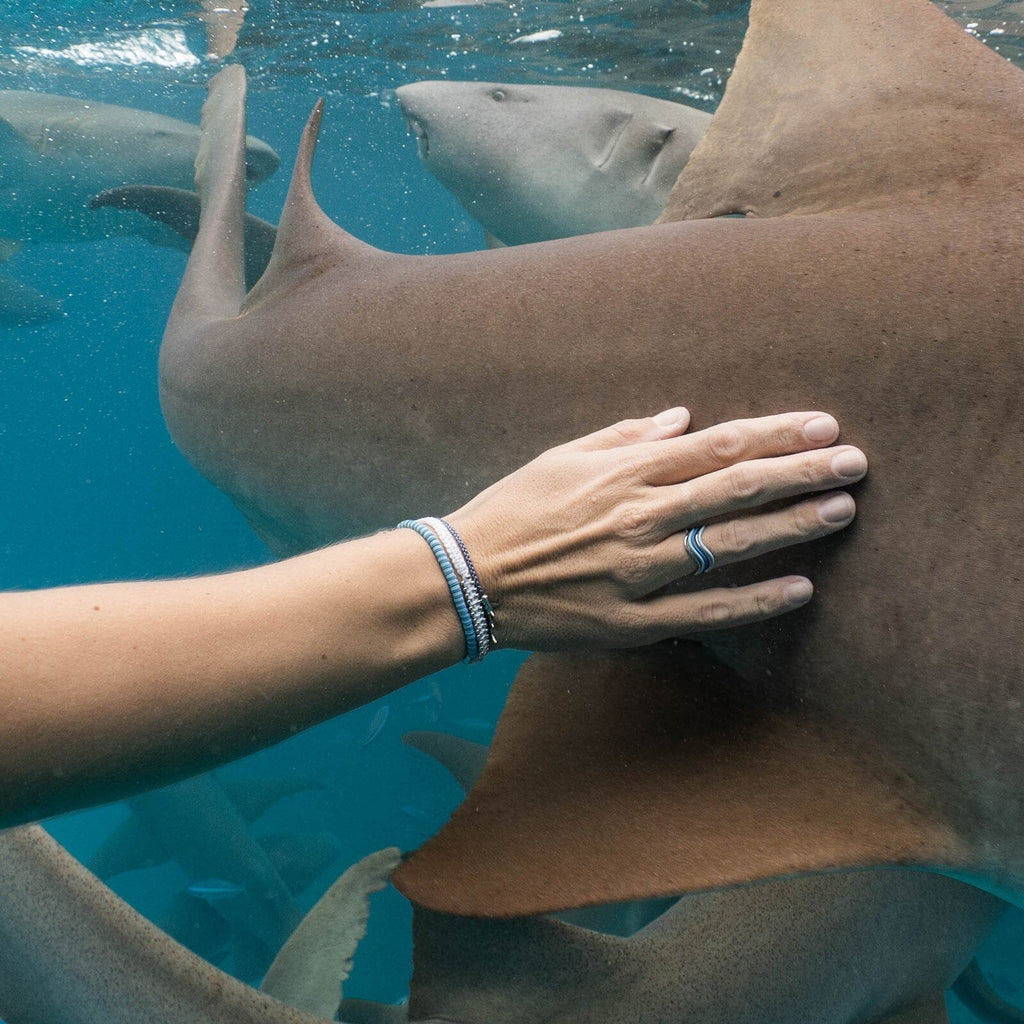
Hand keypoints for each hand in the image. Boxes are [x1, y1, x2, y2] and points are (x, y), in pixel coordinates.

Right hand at [446, 407, 864, 649]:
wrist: (466, 579)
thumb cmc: (511, 511)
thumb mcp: (561, 458)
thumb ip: (624, 436)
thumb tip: (681, 418)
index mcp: (624, 472)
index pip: (716, 445)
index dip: (774, 434)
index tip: (821, 425)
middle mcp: (639, 517)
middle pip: (736, 489)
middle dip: (801, 472)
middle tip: (853, 462)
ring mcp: (639, 572)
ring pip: (730, 545)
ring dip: (791, 526)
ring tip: (840, 510)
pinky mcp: (632, 621)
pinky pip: (705, 612)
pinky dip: (753, 602)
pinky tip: (798, 591)